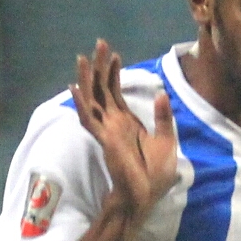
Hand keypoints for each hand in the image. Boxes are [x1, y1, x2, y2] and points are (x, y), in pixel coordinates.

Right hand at [70, 40, 176, 217]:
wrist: (145, 196)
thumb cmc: (155, 175)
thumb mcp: (166, 141)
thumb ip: (162, 118)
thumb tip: (162, 94)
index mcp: (126, 122)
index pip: (115, 93)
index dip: (113, 73)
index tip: (114, 55)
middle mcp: (113, 123)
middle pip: (101, 90)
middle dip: (100, 67)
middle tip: (99, 44)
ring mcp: (106, 130)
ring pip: (92, 100)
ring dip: (87, 79)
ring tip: (82, 58)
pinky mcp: (104, 140)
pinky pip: (89, 120)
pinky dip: (81, 104)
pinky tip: (74, 89)